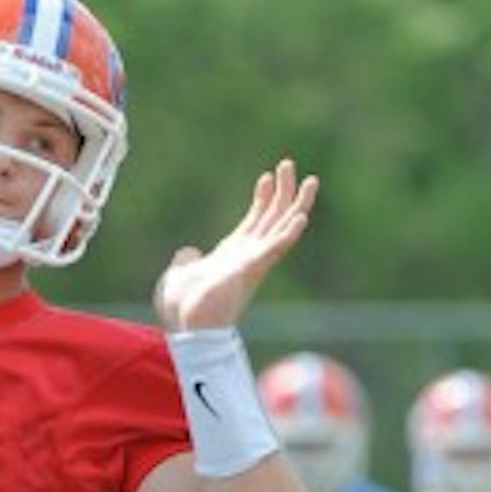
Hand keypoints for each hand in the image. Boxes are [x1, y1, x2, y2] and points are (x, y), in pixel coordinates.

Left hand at [153, 160, 317, 330]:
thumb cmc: (184, 308)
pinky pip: (274, 249)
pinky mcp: (249, 270)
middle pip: (274, 217)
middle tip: (288, 164)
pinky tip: (300, 218)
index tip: (266, 177)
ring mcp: (252, 262)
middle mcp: (249, 256)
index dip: (262, 199)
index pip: (255, 221)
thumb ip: (187, 261)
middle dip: (283, 191)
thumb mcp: (181, 274)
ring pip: (282, 227)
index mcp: (233, 254)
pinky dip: (288, 234)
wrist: (186, 327)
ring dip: (296, 203)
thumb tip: (187, 253)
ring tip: (309, 180)